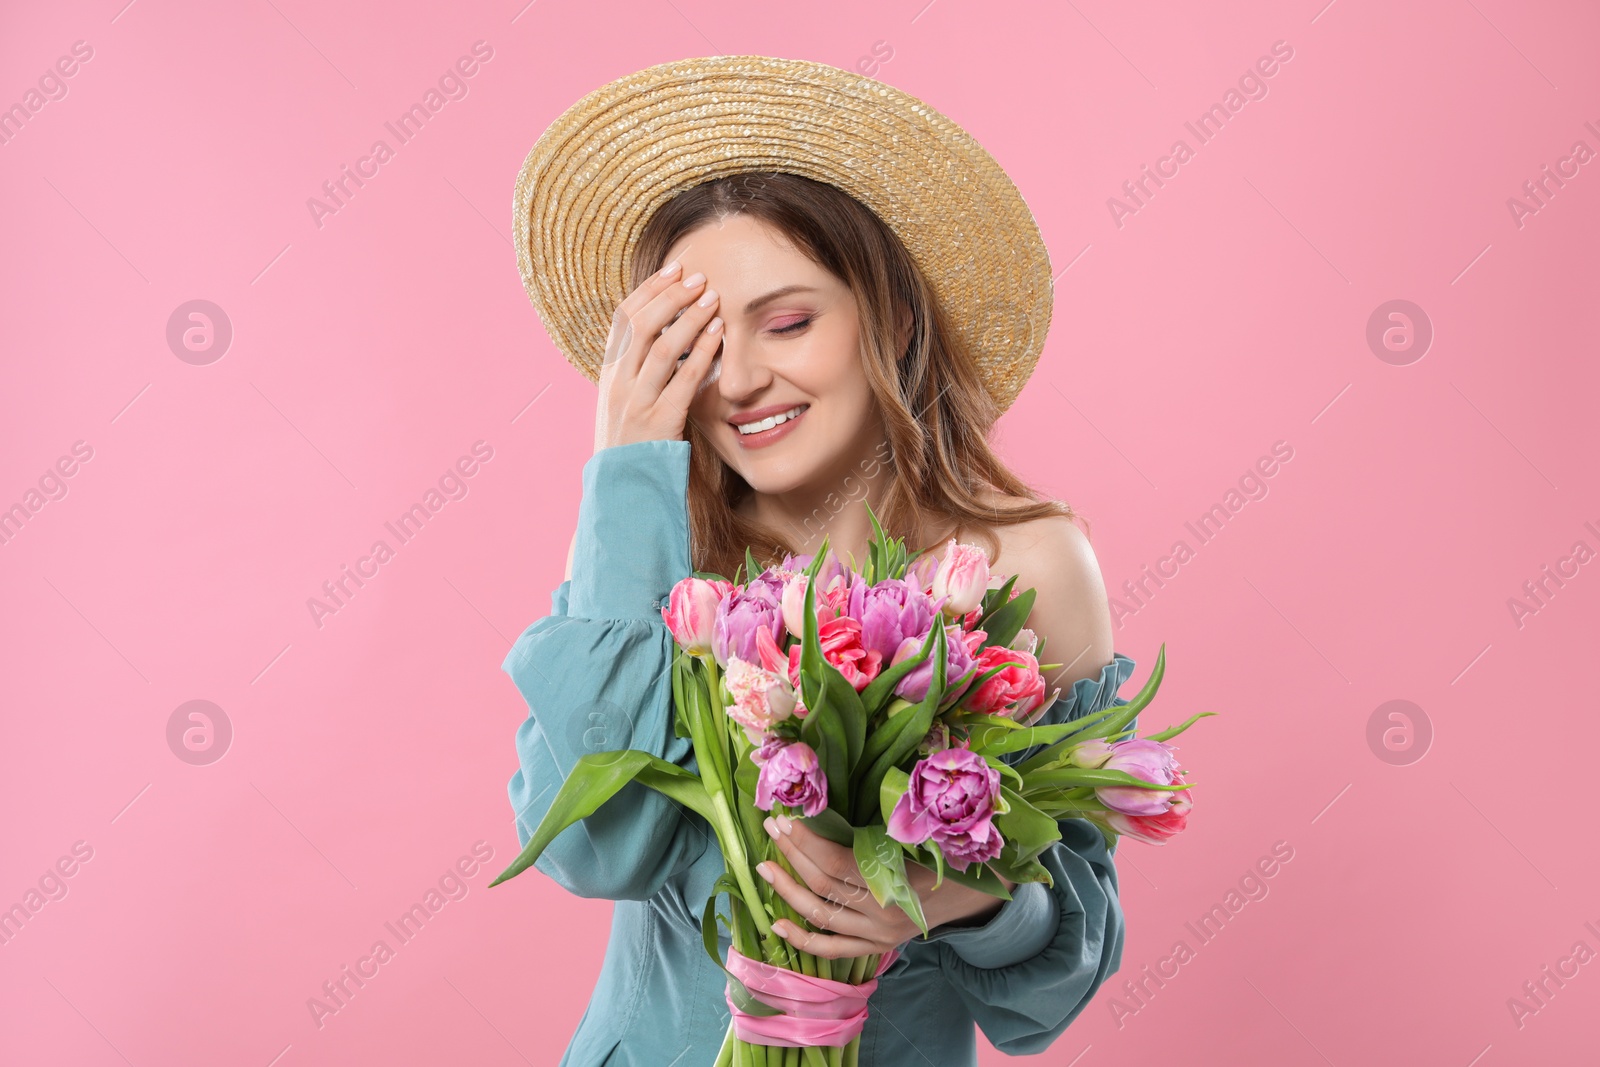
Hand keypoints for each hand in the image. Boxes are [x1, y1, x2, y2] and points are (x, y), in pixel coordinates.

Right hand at [593, 258, 723, 452]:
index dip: (650, 289)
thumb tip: (662, 329)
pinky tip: (718, 336)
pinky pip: (683, 381)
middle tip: (698, 277)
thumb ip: (637, 368)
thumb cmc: (630, 441)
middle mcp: (618, 383)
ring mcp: (636, 402)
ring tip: (712, 298)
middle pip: (641, 325)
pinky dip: (702, 354)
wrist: (622, 488)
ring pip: (661, 348)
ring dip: (689, 319)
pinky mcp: (659, 422)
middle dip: (671, 296)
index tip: (674, 269)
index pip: (624, 318)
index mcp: (609, 372)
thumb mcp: (622, 400)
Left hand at [757, 814, 1017, 958]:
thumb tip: (846, 785)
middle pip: (825, 884)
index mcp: (898, 880)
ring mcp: (877, 935)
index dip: (808, 841)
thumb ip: (888, 818)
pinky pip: (832, 949)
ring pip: (821, 915)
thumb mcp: (922, 832)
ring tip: (764, 867)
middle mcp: (884, 913)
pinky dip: (802, 940)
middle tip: (772, 827)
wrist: (972, 892)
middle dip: (793, 854)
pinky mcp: (873, 947)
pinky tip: (776, 925)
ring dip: (788, 890)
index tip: (787, 817)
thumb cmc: (946, 852)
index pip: (838, 863)